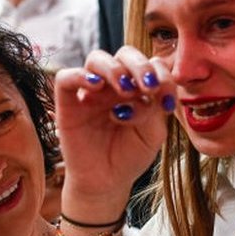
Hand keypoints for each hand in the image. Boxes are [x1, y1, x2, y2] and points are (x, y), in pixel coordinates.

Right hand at [54, 46, 175, 218]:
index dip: (162, 76)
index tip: (167, 102)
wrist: (106, 182)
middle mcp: (114, 83)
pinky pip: (66, 78)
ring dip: (115, 69)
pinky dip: (80, 76)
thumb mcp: (152, 133)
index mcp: (138, 86)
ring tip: (124, 89)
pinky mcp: (68, 102)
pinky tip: (95, 86)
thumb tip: (150, 91)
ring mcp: (90, 90)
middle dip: (140, 66)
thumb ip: (155, 108)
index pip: (151, 65)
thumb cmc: (130, 155)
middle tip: (147, 87)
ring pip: (97, 58)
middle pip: (125, 54)